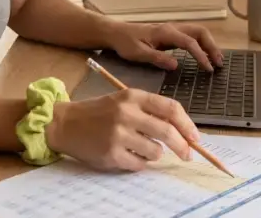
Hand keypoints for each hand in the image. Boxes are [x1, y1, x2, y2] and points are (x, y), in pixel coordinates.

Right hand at [45, 88, 198, 170]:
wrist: (65, 123)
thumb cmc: (98, 113)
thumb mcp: (123, 102)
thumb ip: (149, 112)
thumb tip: (183, 132)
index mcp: (132, 97)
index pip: (170, 108)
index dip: (187, 124)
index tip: (195, 137)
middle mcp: (126, 113)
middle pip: (167, 132)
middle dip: (182, 146)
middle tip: (187, 154)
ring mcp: (118, 134)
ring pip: (155, 151)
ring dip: (155, 154)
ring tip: (141, 149)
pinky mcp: (111, 153)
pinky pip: (140, 164)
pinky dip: (139, 163)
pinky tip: (128, 155)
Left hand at [106, 22, 224, 70]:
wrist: (116, 33)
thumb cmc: (125, 43)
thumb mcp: (138, 53)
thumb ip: (156, 58)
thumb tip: (176, 65)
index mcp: (165, 33)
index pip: (190, 42)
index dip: (201, 55)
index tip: (208, 69)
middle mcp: (172, 28)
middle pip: (200, 32)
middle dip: (212, 47)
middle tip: (219, 64)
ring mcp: (172, 30)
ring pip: (198, 33)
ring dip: (209, 45)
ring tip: (217, 61)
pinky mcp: (171, 34)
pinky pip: (192, 37)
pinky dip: (202, 45)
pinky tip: (205, 56)